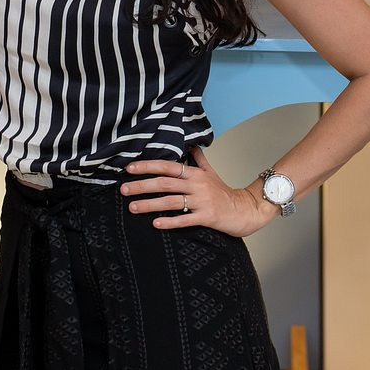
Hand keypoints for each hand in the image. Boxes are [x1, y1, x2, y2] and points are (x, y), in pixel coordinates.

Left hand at [120, 146, 272, 237]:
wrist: (246, 210)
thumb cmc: (225, 192)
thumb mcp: (211, 173)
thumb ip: (199, 160)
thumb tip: (191, 145)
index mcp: (194, 173)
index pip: (167, 166)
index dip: (147, 166)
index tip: (129, 169)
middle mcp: (197, 185)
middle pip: (164, 183)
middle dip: (142, 186)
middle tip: (123, 189)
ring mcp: (202, 201)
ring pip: (171, 201)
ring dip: (149, 204)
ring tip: (132, 207)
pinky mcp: (207, 217)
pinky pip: (185, 220)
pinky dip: (170, 222)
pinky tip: (155, 223)